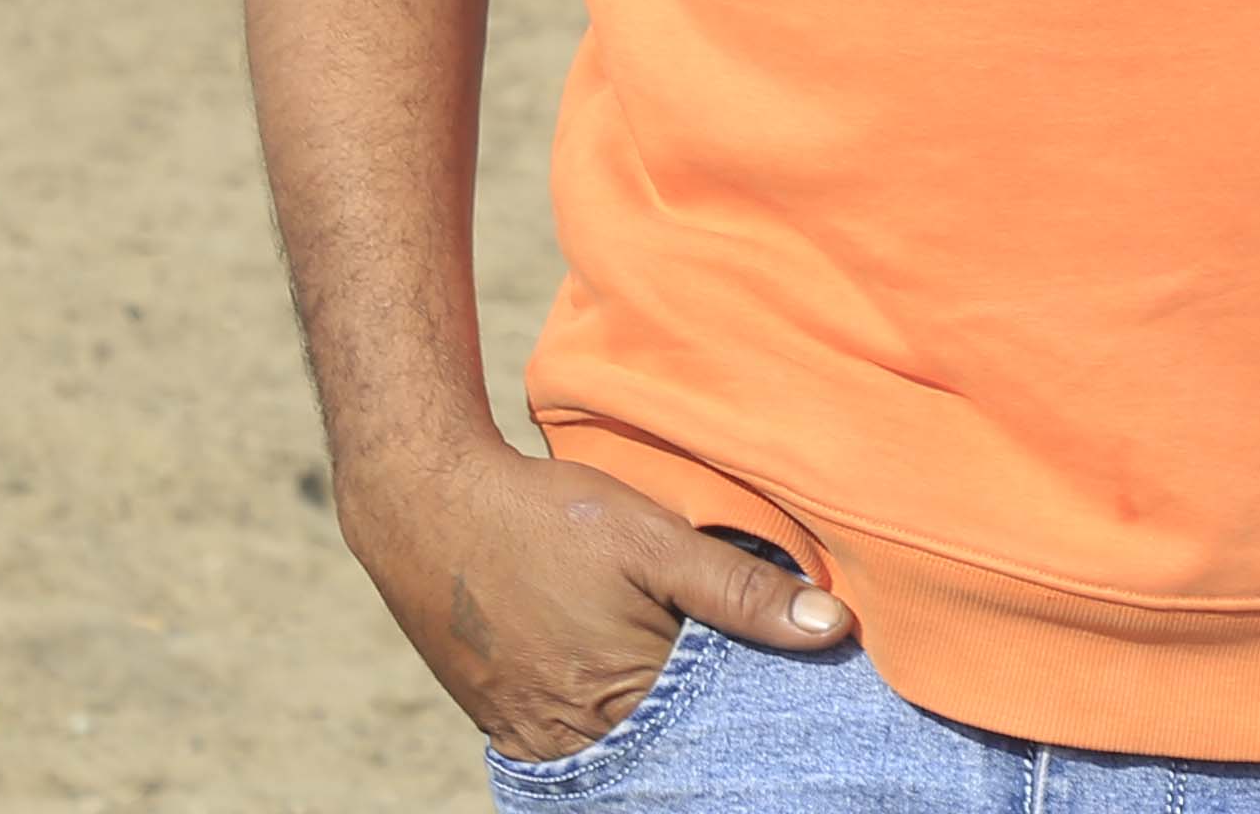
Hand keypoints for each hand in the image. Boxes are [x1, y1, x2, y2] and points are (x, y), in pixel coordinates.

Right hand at [339, 431, 851, 763]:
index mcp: (625, 700)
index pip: (718, 735)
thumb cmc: (544, 518)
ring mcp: (537, 741)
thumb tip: (834, 629)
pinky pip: (578, 750)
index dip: (755, 712)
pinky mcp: (507, 729)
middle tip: (737, 682)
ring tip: (681, 676)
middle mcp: (578, 740)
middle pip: (673, 753)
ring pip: (627, 752)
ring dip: (663, 726)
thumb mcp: (653, 539)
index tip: (790, 692)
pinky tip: (630, 687)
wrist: (426, 506)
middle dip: (710, 727)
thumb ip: (740, 590)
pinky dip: (614, 727)